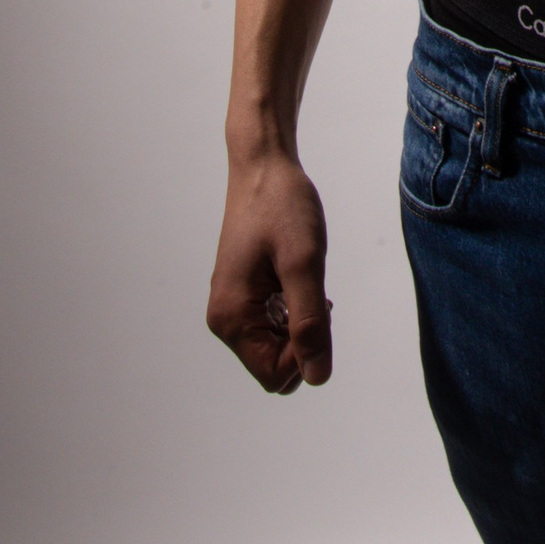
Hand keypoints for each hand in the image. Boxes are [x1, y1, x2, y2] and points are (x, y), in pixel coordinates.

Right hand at [206, 151, 333, 393]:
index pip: (274, 376)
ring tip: (306, 281)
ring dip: (300, 323)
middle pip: (274, 366)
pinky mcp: (243, 294)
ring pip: (276, 346)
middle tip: (315, 294)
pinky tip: (298, 279)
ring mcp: (232, 306)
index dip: (306, 355)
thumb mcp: (303, 264)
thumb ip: (310, 323)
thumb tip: (317, 377)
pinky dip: (293, 311)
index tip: (319, 309)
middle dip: (303, 341)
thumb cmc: (281, 207)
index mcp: (232, 318)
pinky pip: (272, 325)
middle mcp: (225, 319)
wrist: (263, 166)